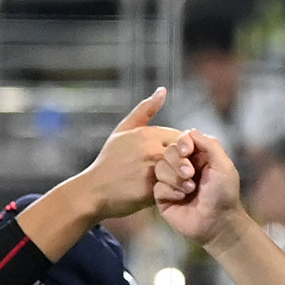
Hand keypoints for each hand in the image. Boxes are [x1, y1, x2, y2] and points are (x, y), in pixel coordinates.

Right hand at [77, 89, 182, 218]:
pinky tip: (176, 194)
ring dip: (186, 178)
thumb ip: (144, 110)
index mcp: (146, 134)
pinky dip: (177, 191)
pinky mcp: (151, 190)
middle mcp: (150, 149)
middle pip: (185, 154)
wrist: (94, 190)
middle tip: (188, 172)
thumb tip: (163, 90)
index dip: (186, 148)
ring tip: (185, 184)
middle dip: (189, 163)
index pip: (182, 137)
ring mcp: (151, 170)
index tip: (183, 158)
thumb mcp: (123, 130)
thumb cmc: (110, 161)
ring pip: (182, 171)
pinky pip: (174, 188)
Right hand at [153, 129, 242, 248]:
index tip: (187, 151)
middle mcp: (183, 167)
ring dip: (175, 178)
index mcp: (198, 156)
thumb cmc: (224, 195)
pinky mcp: (164, 198)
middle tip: (190, 175)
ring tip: (190, 190)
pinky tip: (182, 199)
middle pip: (167, 151)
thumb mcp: (223, 165)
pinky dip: (170, 191)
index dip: (181, 142)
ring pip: (159, 168)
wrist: (218, 223)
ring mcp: (172, 182)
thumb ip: (209, 144)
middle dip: (177, 162)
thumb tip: (190, 132)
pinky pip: (157, 187)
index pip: (181, 139)